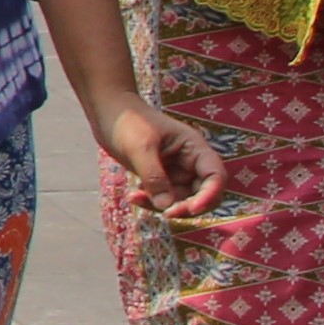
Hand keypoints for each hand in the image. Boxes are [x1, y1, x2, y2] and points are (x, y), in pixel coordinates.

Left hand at [96, 95, 224, 221]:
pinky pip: (164, 199)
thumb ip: (154, 177)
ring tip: (135, 198)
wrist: (107, 111)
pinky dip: (151, 202)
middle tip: (165, 213)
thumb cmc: (128, 121)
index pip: (216, 177)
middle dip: (186, 207)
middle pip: (202, 194)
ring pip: (181, 201)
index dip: (210, 196)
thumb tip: (166, 207)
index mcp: (195, 148)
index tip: (192, 209)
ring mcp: (176, 172)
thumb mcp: (140, 148)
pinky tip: (133, 196)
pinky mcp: (161, 179)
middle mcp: (190, 162)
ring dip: (163, 206)